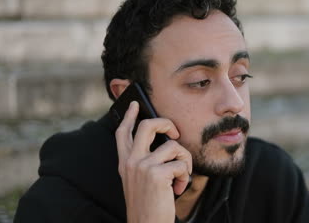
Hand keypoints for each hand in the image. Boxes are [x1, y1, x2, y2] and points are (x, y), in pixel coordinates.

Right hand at [115, 101, 192, 222]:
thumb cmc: (147, 204)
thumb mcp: (138, 180)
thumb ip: (143, 161)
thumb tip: (163, 144)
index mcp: (125, 162)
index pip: (123, 132)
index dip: (129, 116)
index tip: (135, 105)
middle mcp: (131, 161)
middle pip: (148, 126)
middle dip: (166, 123)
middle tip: (175, 132)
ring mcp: (143, 166)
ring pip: (173, 146)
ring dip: (185, 160)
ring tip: (181, 176)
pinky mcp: (157, 174)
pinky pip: (181, 164)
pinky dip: (185, 176)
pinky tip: (179, 188)